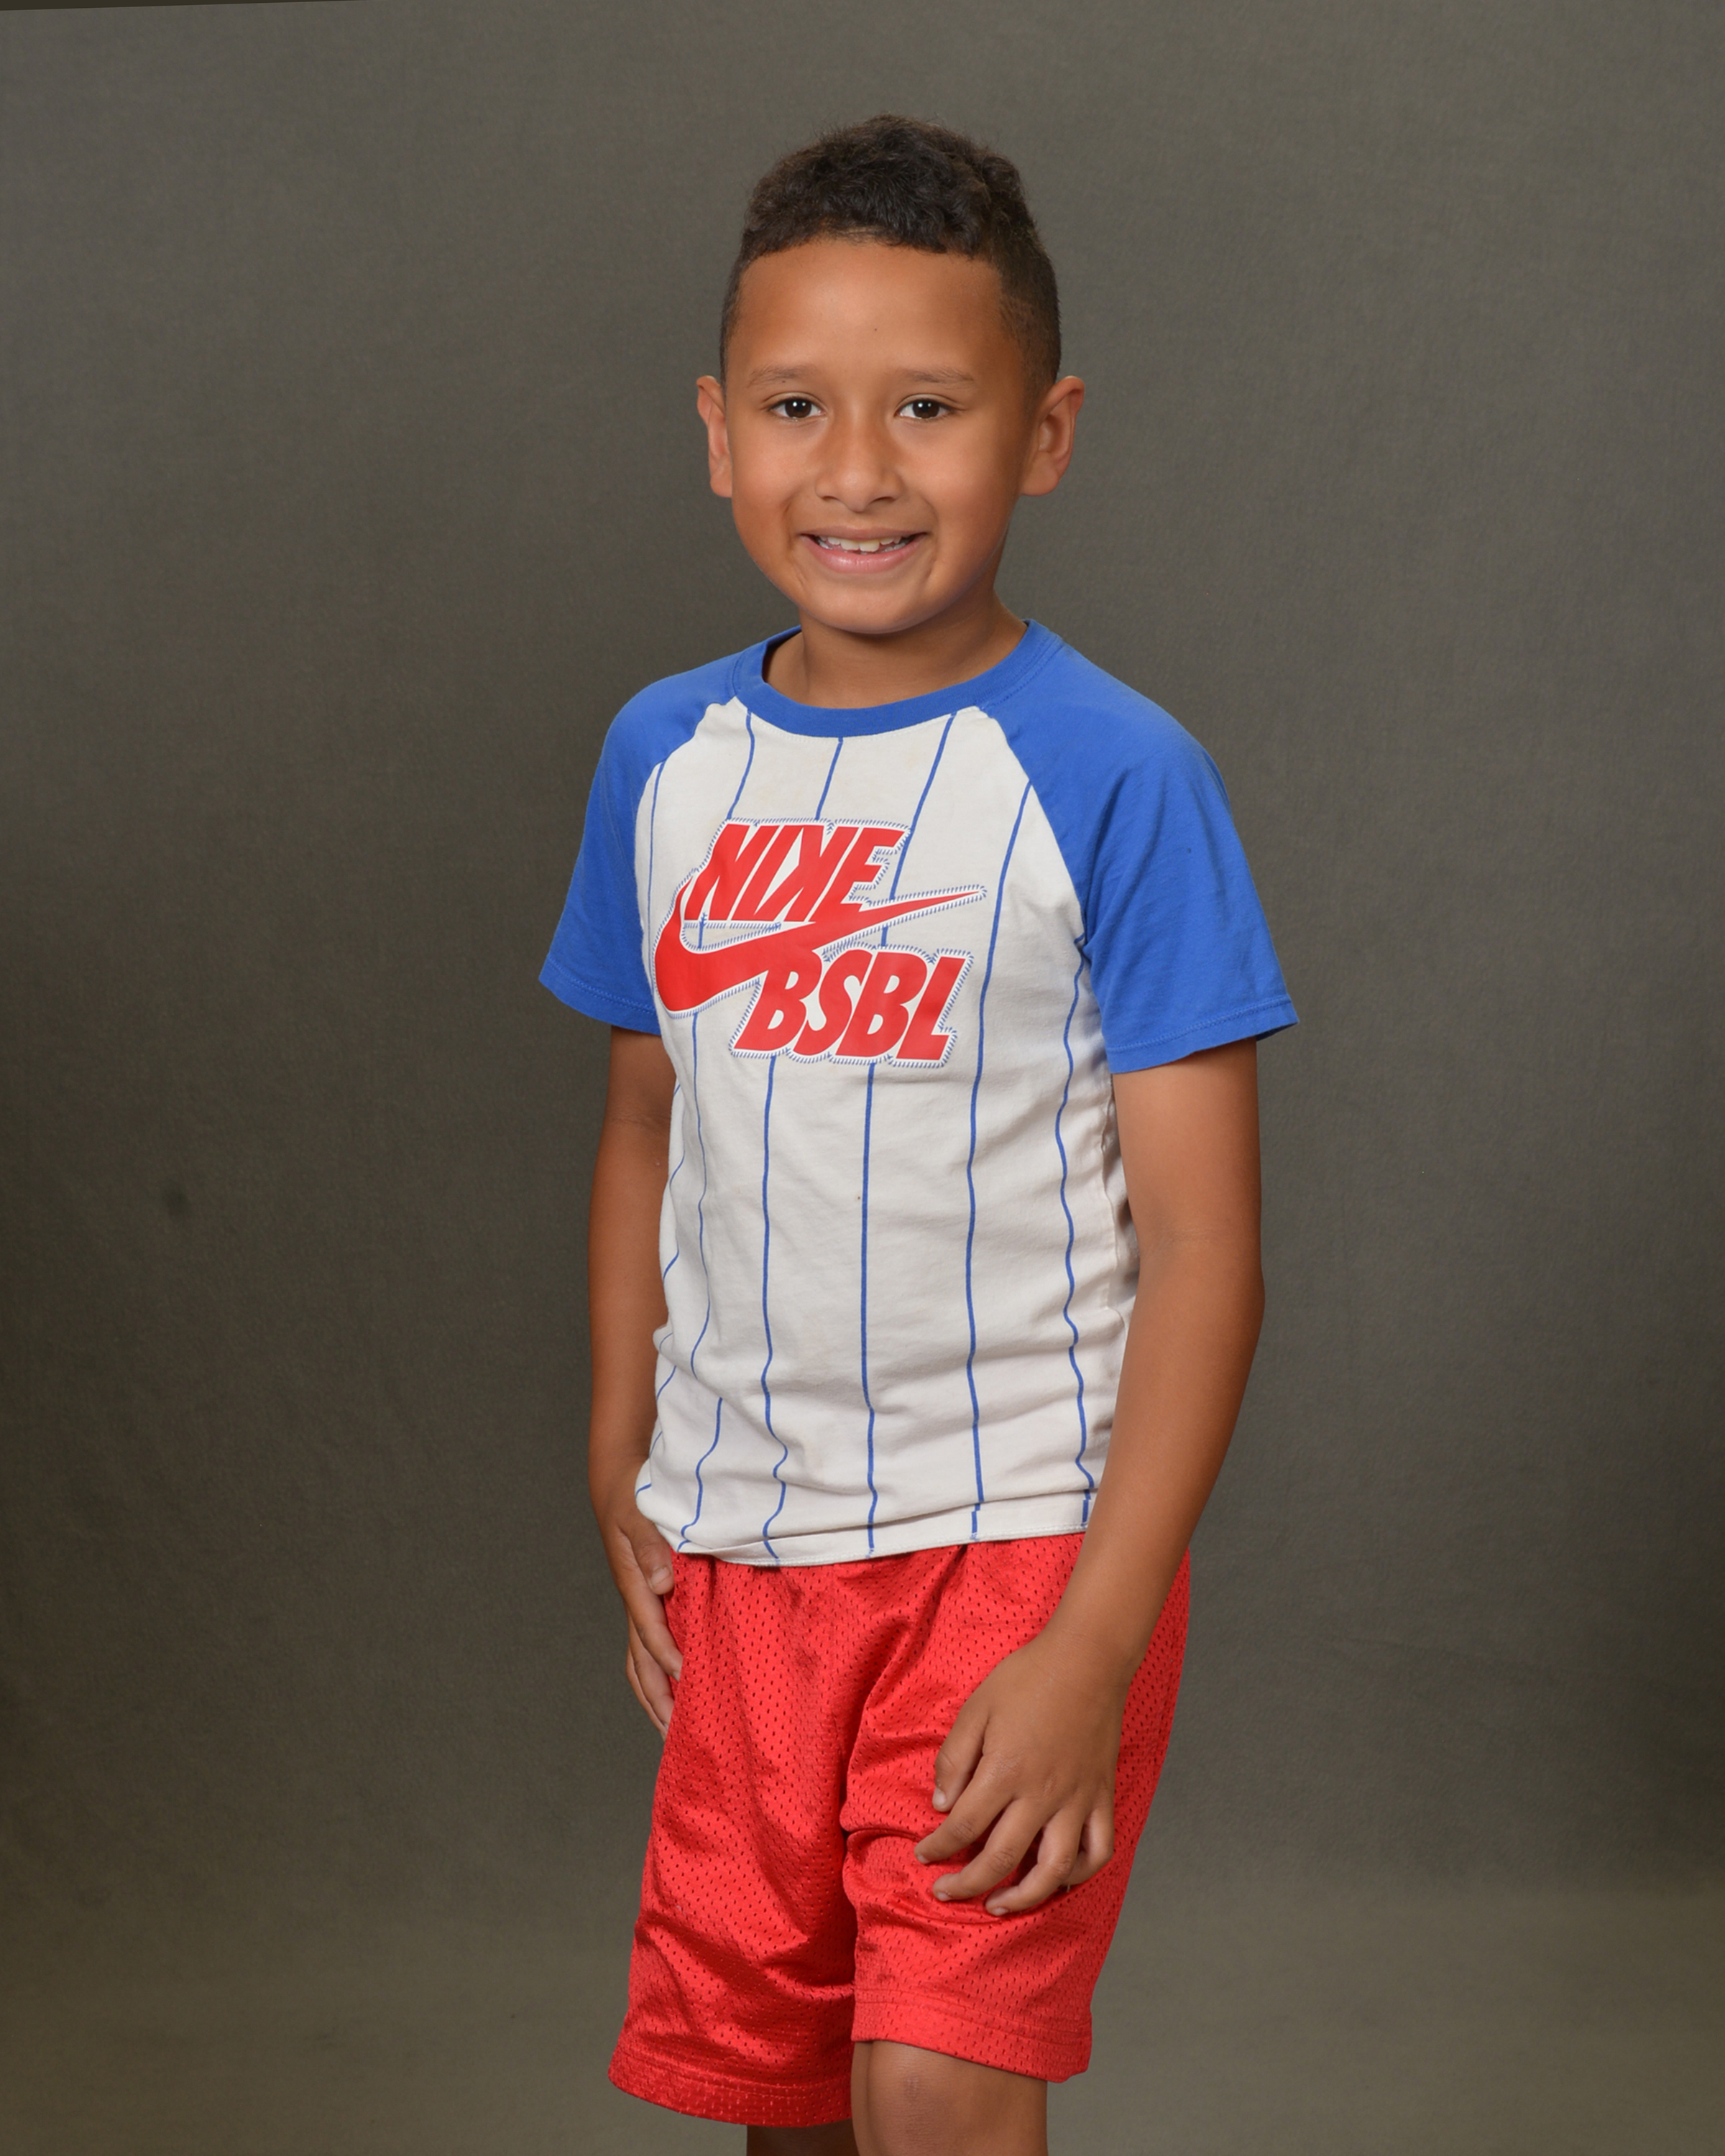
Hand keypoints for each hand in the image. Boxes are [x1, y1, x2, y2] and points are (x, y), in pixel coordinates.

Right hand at [593, 1460, 680, 1737]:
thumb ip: (650, 1546)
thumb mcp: (640, 1513)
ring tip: (673, 1734)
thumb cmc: (634, 1498)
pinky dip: (658, 1677)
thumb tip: (663, 1584)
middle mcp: (636, 1603)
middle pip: (641, 1662)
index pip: (651, 1631)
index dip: (668, 1656)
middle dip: (657, 1699)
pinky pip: (647, 1650)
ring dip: (655, 1698)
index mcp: (635, 1585)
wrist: (618, 1488)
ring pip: (641, 1663)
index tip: (688, 1679)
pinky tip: (677, 1692)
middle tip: (676, 1738)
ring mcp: (639, 1607)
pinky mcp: (647, 1605)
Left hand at [912, 1630, 1129, 1914]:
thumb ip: (954, 1758)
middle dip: (966, 1883)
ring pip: (1052, 1871)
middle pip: (1000, 1858)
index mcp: (1005, 1771)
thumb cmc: (1028, 1678)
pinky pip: (1097, 1850)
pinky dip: (1079, 1874)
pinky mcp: (1102, 1797)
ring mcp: (1076, 1800)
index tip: (924, 1855)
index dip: (938, 1847)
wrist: (1087, 1658)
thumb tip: (940, 1805)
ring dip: (1022, 1897)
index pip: (963, 1826)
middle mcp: (1041, 1795)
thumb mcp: (977, 1708)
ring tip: (997, 1905)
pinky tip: (1057, 1878)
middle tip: (944, 1892)